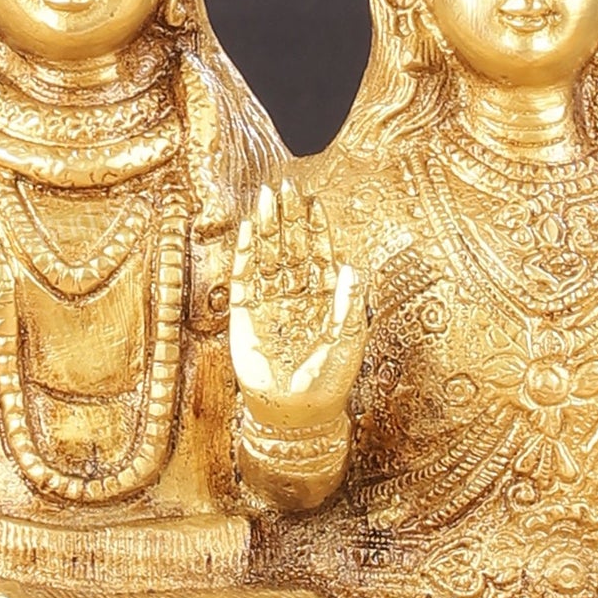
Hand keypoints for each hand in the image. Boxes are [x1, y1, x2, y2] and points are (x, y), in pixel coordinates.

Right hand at [231, 181, 365, 429]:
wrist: (294, 412)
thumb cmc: (328, 381)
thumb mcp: (348, 341)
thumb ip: (349, 304)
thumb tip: (353, 265)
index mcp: (324, 297)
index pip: (319, 253)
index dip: (315, 228)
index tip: (313, 200)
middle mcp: (297, 294)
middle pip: (291, 247)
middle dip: (288, 217)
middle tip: (285, 186)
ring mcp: (271, 302)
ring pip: (267, 256)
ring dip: (266, 227)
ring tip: (265, 197)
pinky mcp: (246, 314)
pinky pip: (245, 277)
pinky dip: (245, 253)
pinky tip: (248, 230)